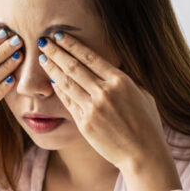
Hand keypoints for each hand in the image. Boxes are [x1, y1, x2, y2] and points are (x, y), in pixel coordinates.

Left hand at [37, 32, 170, 175]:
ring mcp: (92, 109)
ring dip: (52, 69)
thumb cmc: (147, 124)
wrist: (143, 154)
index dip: (71, 45)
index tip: (59, 35)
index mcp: (120, 81)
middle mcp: (104, 92)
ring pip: (66, 83)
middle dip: (56, 52)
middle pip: (73, 67)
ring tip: (42, 58)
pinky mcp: (84, 124)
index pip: (90, 57)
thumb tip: (112, 68)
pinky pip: (68, 102)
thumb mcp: (142, 94)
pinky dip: (59, 90)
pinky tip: (52, 81)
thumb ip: (125, 80)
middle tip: (43, 42)